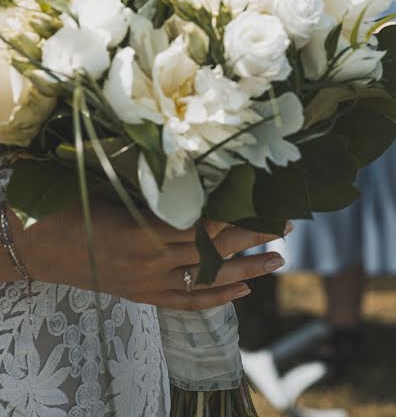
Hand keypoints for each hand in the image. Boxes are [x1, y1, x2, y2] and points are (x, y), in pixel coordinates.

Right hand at [17, 200, 288, 310]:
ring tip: (278, 259)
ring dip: (247, 269)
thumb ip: (157, 186)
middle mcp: (150, 260)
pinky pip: (186, 301)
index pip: (203, 223)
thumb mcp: (113, 187)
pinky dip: (216, 298)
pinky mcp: (143, 296)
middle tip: (286, 224)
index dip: (238, 213)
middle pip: (214, 249)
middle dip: (254, 235)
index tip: (266, 199)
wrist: (35, 245)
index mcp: (142, 229)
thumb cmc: (72, 204)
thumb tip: (204, 167)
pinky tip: (243, 291)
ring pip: (207, 278)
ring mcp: (148, 283)